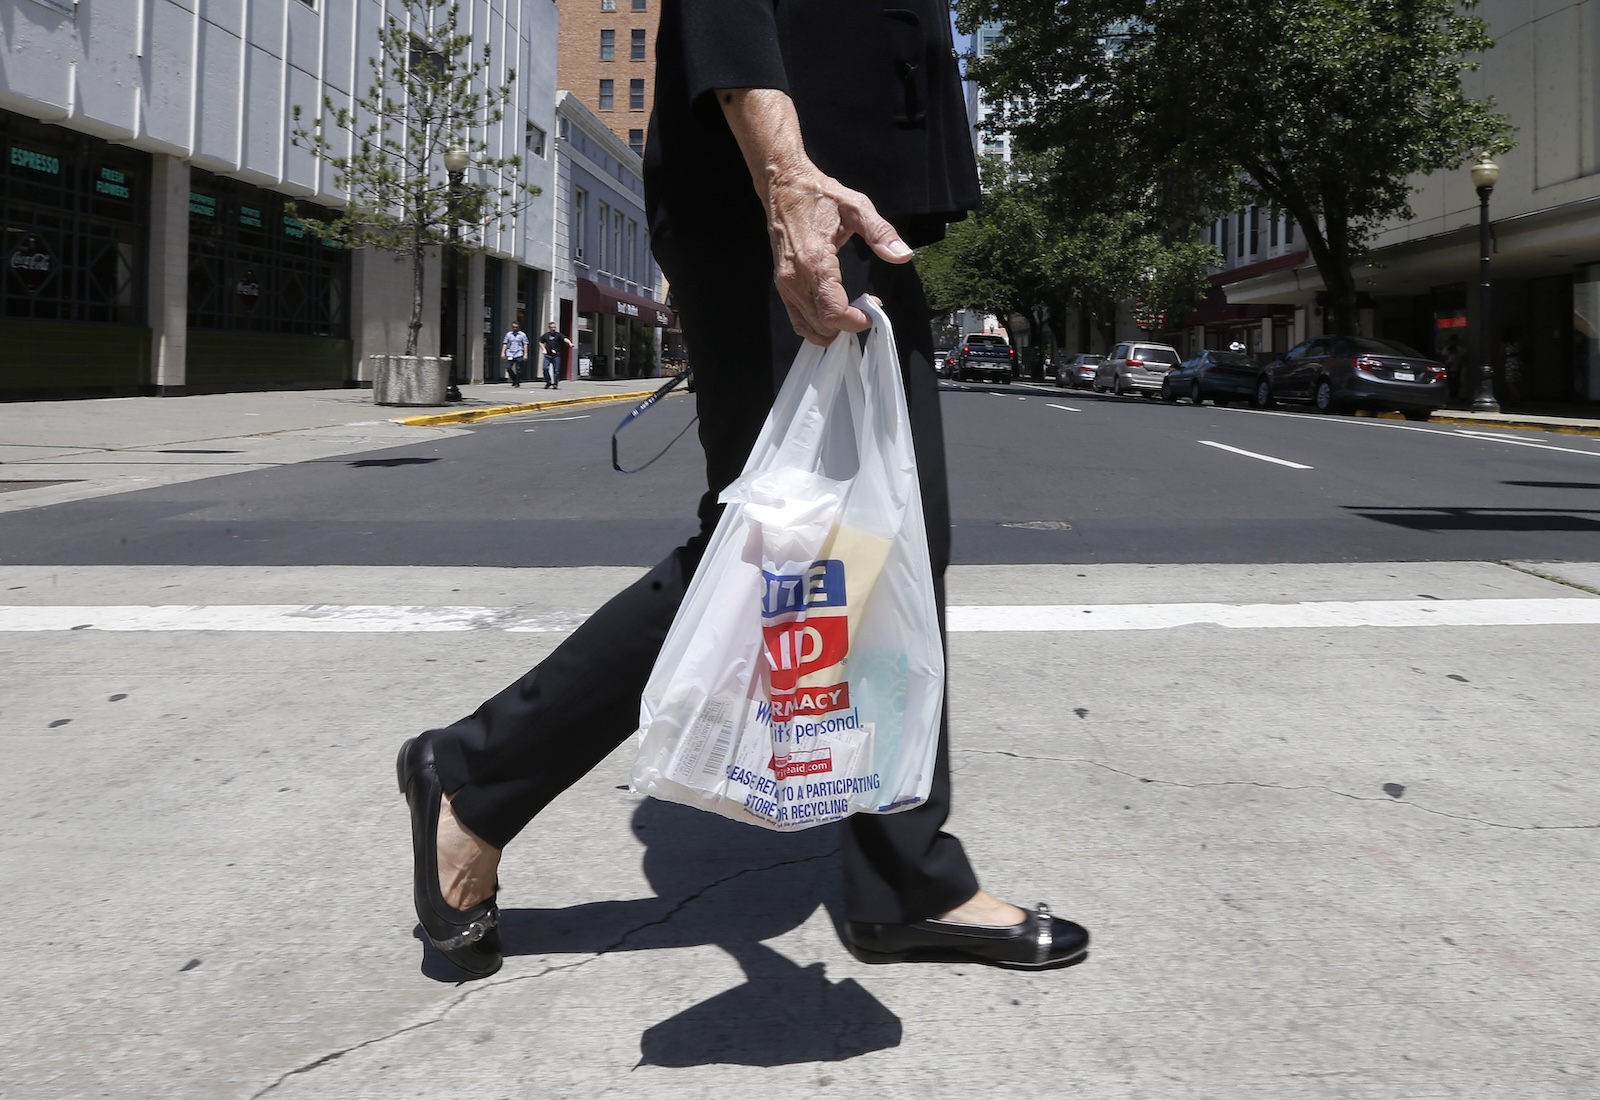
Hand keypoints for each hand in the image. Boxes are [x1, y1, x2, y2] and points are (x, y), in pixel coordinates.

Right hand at [717, 87, 912, 344]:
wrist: (783, 185)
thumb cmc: (819, 194)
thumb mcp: (856, 207)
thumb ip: (881, 233)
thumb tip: (904, 256)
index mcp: (815, 262)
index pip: (834, 313)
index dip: (857, 321)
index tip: (874, 309)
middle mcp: (795, 279)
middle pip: (823, 324)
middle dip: (849, 324)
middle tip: (867, 306)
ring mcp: (785, 284)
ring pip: (808, 327)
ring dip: (833, 328)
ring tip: (852, 311)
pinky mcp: (781, 285)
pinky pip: (797, 319)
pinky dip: (816, 326)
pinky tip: (832, 314)